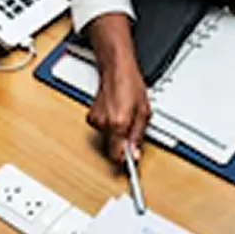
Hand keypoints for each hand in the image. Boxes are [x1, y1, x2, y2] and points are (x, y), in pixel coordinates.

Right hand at [86, 14, 150, 163]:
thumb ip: (138, 137)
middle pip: (113, 149)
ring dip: (117, 134)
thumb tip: (135, 155)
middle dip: (123, 145)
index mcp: (118, 124)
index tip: (130, 164)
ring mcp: (95, 121)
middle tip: (132, 131)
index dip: (125, 161)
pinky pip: (103, 130)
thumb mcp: (143, 113)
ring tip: (125, 118)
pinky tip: (116, 114)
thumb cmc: (130, 85)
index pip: (117, 156)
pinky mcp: (91, 118)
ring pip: (108, 140)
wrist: (116, 69)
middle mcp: (104, 124)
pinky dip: (110, 126)